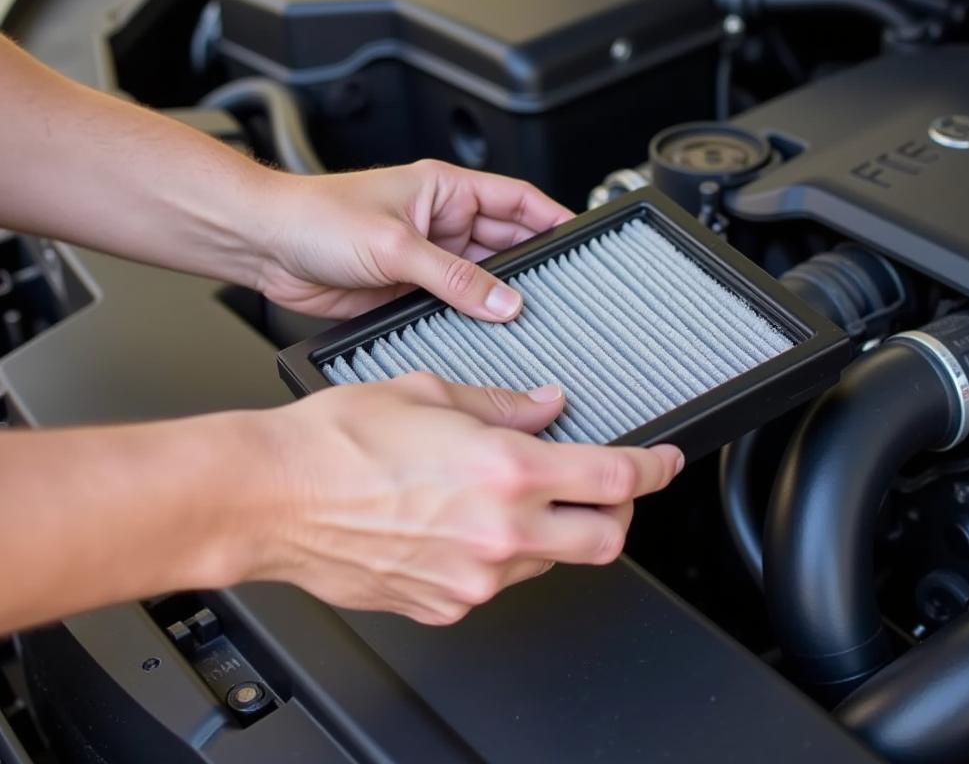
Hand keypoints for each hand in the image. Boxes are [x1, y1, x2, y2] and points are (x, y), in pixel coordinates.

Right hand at [248, 373, 683, 624]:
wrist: (271, 497)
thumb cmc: (337, 440)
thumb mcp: (429, 394)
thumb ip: (502, 404)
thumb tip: (545, 405)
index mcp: (505, 471)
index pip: (613, 479)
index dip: (654, 470)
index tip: (665, 462)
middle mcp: (499, 532)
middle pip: (604, 540)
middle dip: (619, 514)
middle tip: (606, 489)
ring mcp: (472, 579)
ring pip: (550, 563)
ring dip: (554, 532)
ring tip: (513, 497)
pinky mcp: (442, 605)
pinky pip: (495, 585)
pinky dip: (501, 556)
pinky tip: (466, 525)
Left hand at [251, 160, 572, 320]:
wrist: (266, 245)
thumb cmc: (317, 216)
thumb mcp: (396, 245)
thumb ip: (454, 276)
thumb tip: (502, 300)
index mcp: (444, 189)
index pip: (516, 199)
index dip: (551, 217)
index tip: (580, 238)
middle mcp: (440, 221)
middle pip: (504, 243)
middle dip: (528, 266)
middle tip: (553, 292)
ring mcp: (425, 256)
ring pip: (480, 278)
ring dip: (497, 296)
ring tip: (522, 318)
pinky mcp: (407, 288)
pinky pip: (452, 303)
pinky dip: (468, 317)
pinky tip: (482, 332)